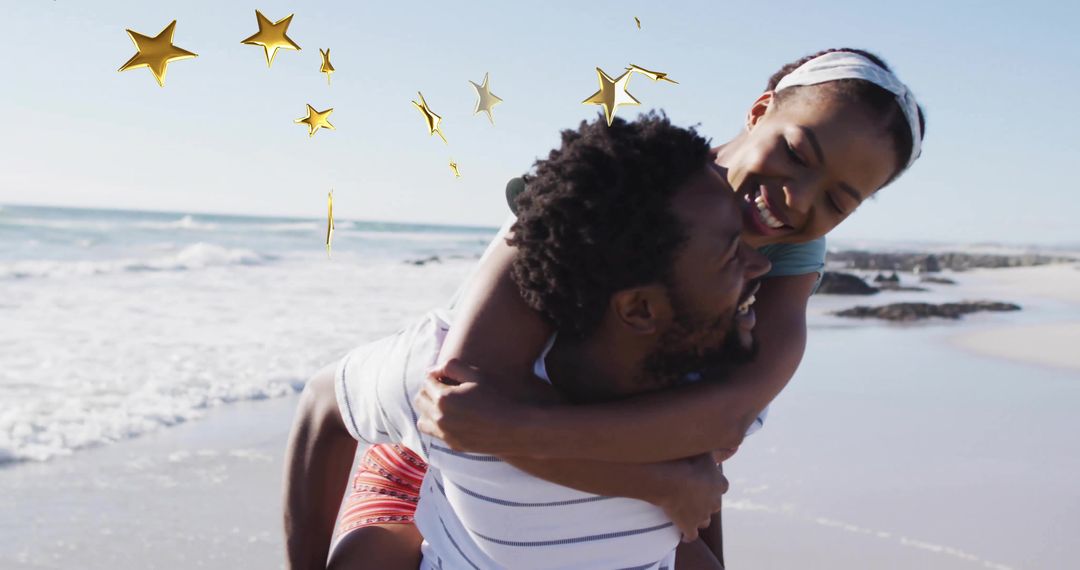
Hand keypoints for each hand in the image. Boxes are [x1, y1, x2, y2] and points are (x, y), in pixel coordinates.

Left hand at [415, 359, 529, 453]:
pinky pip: (435, 433)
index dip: (437, 376)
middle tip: (446, 388)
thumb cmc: (498, 397)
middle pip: (420, 399)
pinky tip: (453, 418)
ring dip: (430, 409)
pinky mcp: (453, 445)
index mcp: (444, 398)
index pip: (427, 381)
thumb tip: (432, 369)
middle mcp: (440, 417)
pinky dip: (438, 425)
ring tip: (446, 404)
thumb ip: (451, 366)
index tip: (448, 376)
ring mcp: (446, 433)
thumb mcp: (477, 375)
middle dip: (430, 391)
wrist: (516, 428)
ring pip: (422, 419)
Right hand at [657, 454, 727, 541]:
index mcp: (720, 484)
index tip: (702, 480)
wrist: (668, 479)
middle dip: (706, 501)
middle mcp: (715, 502)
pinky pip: (691, 535)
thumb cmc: (686, 461)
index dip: (711, 484)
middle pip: (714, 504)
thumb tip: (736, 447)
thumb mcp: (705, 452)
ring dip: (699, 517)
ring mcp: (703, 516)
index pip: (721, 486)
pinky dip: (687, 535)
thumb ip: (720, 451)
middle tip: (692, 495)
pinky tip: (683, 534)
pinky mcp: (689, 526)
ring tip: (688, 513)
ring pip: (705, 520)